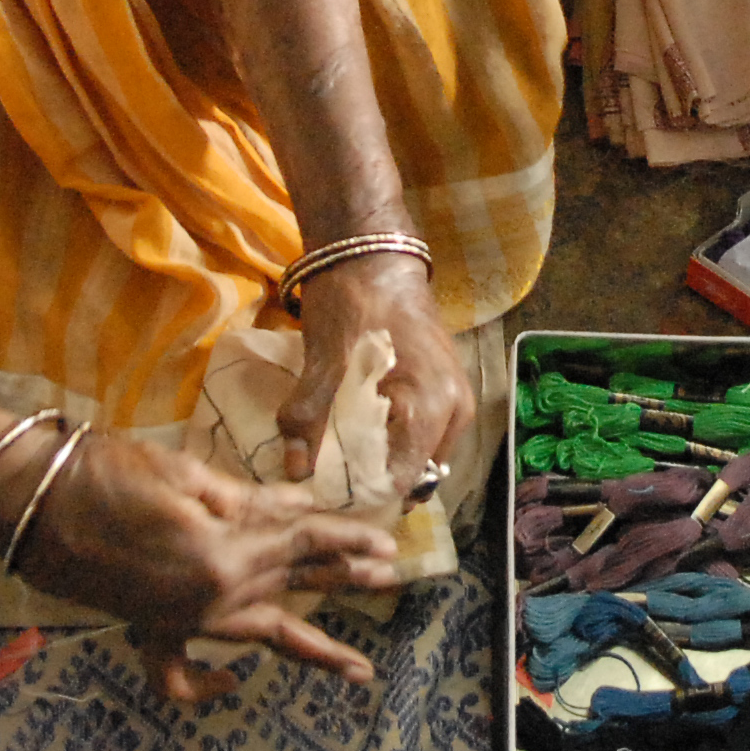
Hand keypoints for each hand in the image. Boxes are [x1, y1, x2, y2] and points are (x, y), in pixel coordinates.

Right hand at [13, 430, 402, 704]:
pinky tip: (238, 678)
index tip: (389, 544)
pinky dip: (210, 681)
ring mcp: (179, 621)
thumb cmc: (102, 472)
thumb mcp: (186, 475)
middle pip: (292, 586)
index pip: (303, 543)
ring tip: (356, 666)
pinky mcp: (150, 627)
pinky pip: (183, 671)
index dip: (348, 539)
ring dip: (312, 647)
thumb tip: (300, 506)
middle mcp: (209, 600)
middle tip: (391, 582)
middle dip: (345, 580)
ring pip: (260, 636)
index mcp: (223, 556)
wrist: (28, 502)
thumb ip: (248, 502)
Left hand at [277, 253, 471, 484]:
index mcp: (432, 409)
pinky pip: (419, 432)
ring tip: (338, 460)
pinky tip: (356, 433)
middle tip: (329, 483)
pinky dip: (390, 439)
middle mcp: (455, 413)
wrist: (374, 254)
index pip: (403, 481)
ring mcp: (454, 400)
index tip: (327, 495)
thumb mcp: (323, 363)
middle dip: (372, 481)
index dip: (364, 494)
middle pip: (414, 472)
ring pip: (417, 453)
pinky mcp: (443, 388)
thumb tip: (295, 472)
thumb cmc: (353, 306)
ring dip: (381, 460)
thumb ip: (308, 421)